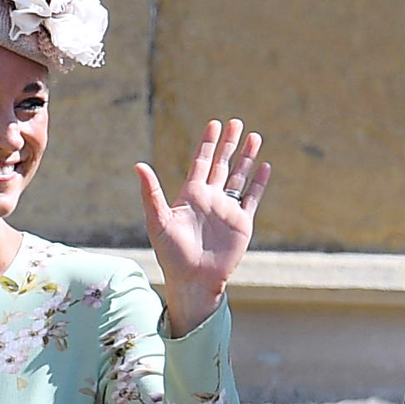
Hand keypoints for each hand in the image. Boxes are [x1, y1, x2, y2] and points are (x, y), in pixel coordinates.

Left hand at [136, 119, 270, 336]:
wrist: (192, 280)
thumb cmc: (171, 254)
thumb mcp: (158, 220)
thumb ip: (151, 192)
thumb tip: (139, 165)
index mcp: (191, 195)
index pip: (201, 162)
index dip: (208, 143)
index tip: (214, 124)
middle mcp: (210, 199)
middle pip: (222, 165)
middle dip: (229, 144)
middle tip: (237, 123)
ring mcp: (227, 210)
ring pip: (240, 178)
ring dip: (247, 158)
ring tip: (255, 137)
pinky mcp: (241, 224)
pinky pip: (252, 198)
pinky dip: (259, 183)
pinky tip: (264, 166)